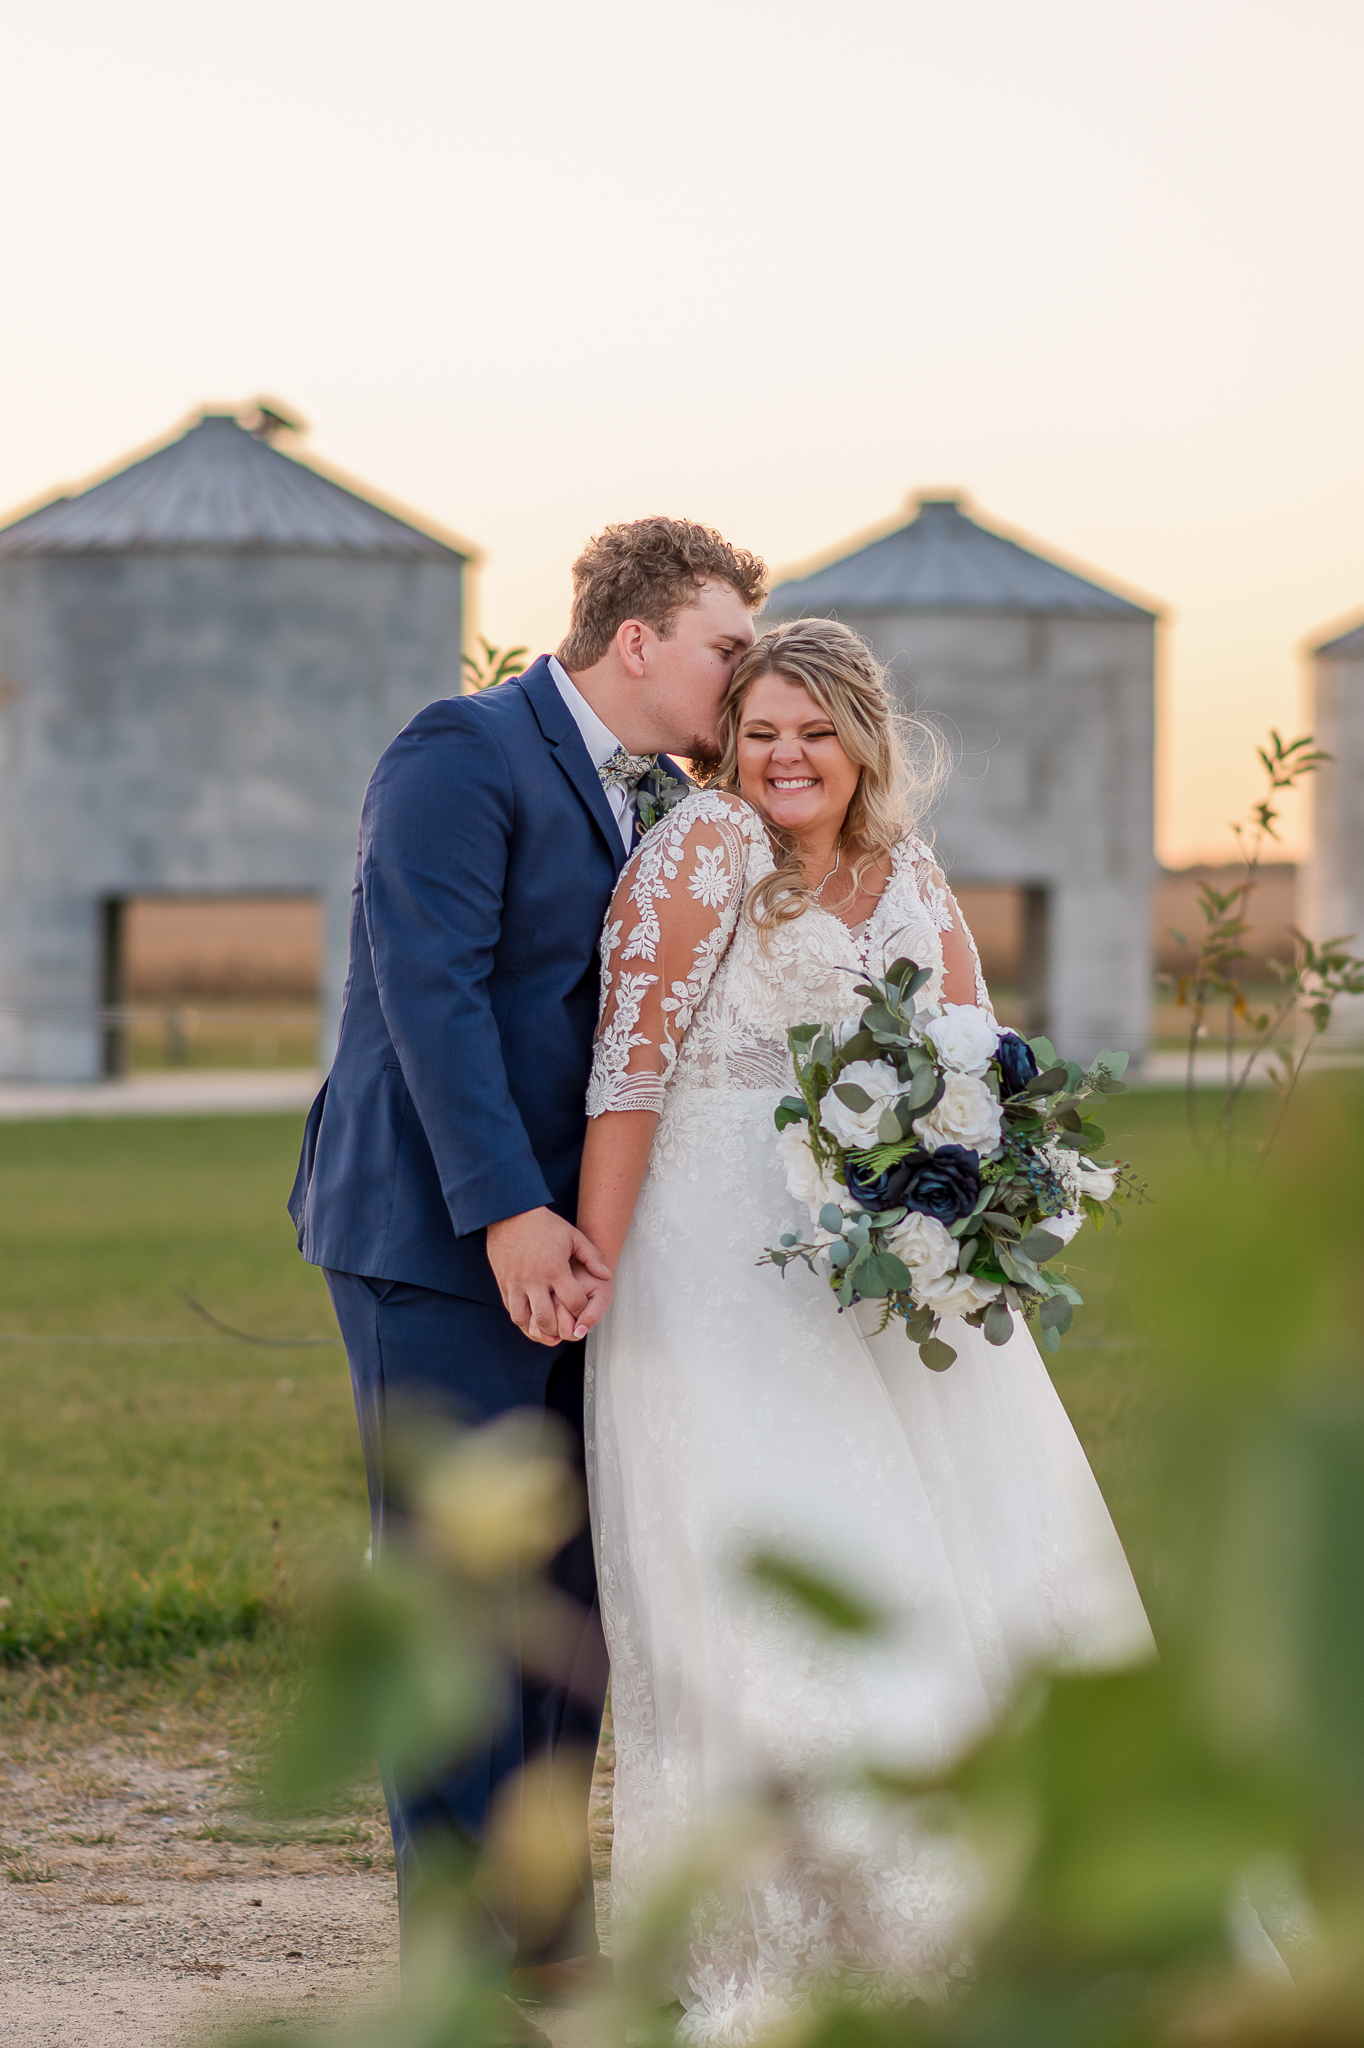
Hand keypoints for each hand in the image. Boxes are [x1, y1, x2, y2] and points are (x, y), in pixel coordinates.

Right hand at [485, 1207, 611, 1346]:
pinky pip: (511, 1311)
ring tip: (549, 1333)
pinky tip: (532, 1322)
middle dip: (559, 1330)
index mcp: (555, 1269)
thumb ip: (592, 1256)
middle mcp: (534, 1280)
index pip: (573, 1302)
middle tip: (566, 1330)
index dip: (581, 1312)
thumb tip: (606, 1275)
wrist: (511, 1214)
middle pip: (547, 1319)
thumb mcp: (573, 1236)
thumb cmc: (545, 1225)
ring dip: (538, 1331)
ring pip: (525, 1320)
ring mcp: (516, 1283)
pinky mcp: (504, 1284)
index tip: (582, 1311)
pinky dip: (523, 1321)